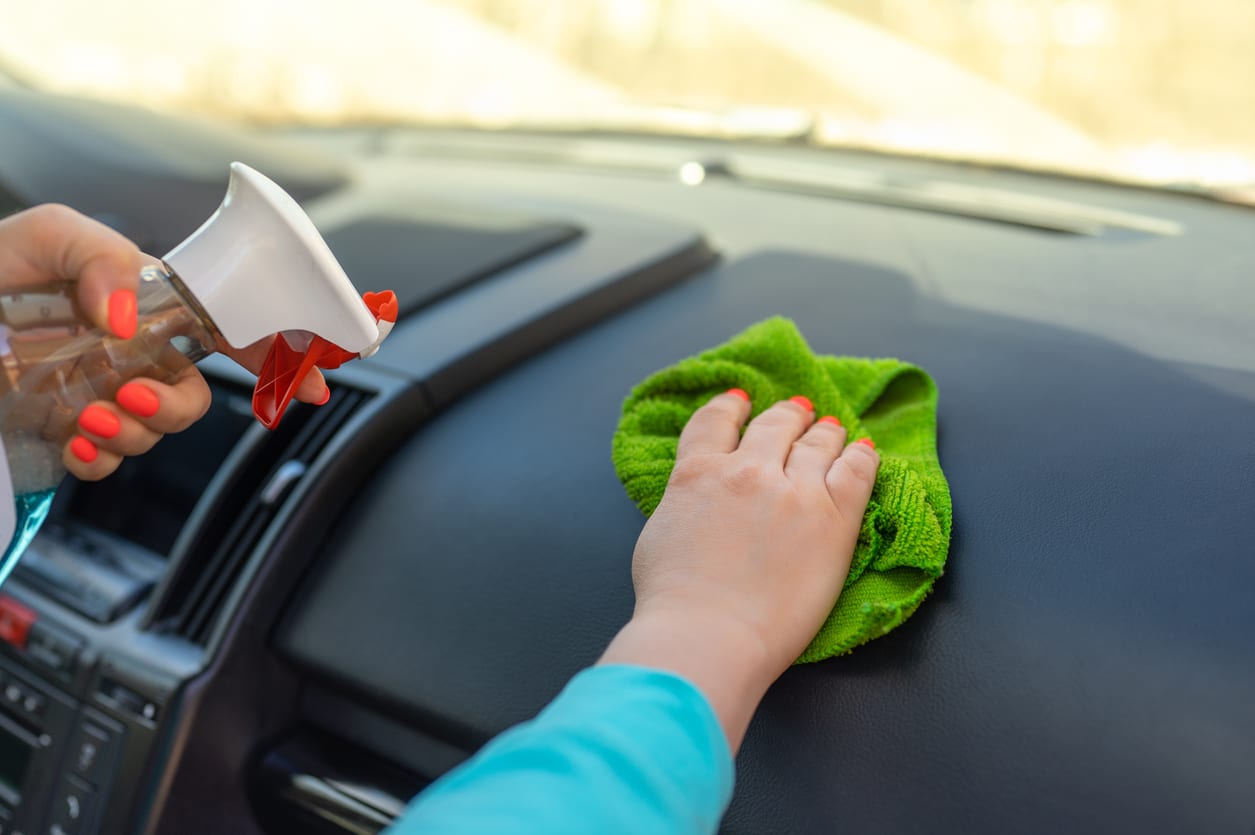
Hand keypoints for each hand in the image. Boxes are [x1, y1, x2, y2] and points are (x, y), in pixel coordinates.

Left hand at [0, 205, 328, 480]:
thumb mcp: (41, 236)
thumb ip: (100, 255)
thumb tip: (131, 315)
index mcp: (141, 302)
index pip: (228, 324)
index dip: (280, 352)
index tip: (314, 381)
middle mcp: (131, 353)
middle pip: (197, 394)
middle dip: (176, 406)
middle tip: (130, 395)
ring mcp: (102, 395)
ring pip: (157, 431)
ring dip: (131, 432)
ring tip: (80, 415)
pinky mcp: (70, 434)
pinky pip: (111, 462)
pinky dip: (100, 461)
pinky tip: (72, 442)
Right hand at [599, 390, 878, 750]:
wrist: (708, 633)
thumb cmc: (673, 601)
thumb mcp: (658, 534)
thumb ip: (683, 503)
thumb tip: (697, 501)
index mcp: (698, 473)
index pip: (715, 423)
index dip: (730, 407)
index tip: (739, 400)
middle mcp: (747, 471)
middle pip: (774, 427)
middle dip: (787, 416)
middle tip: (798, 409)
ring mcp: (794, 492)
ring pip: (817, 445)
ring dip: (825, 433)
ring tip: (832, 428)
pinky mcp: (834, 519)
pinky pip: (857, 472)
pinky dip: (862, 456)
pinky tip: (864, 451)